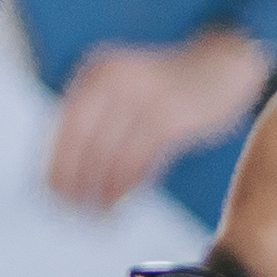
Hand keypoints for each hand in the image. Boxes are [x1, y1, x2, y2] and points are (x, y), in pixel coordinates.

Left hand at [42, 28, 276, 211]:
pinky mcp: (171, 118)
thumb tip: (65, 170)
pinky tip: (121, 199)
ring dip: (102, 191)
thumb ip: (96, 116)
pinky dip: (127, 186)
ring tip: (99, 213)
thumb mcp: (124, 86)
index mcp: (98, 71)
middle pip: (86, 146)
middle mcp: (117, 79)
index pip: (68, 128)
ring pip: (111, 157)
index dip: (59, 166)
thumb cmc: (169, 84)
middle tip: (76, 211)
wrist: (223, 63)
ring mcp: (145, 97)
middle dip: (78, 184)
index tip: (54, 194)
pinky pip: (139, 161)